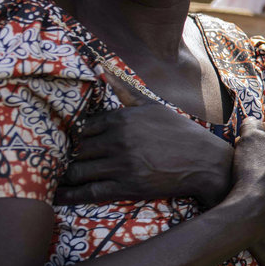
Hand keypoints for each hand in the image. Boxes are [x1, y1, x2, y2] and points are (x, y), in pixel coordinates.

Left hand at [56, 68, 231, 206]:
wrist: (206, 162)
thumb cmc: (181, 133)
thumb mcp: (154, 106)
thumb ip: (125, 90)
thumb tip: (102, 69)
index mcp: (123, 119)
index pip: (84, 127)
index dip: (77, 137)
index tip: (73, 144)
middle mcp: (119, 140)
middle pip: (78, 149)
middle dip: (70, 156)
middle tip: (61, 162)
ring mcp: (122, 164)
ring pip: (78, 170)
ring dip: (66, 175)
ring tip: (58, 178)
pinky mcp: (127, 186)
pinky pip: (89, 192)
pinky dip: (70, 195)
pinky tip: (58, 196)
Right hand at [223, 117, 264, 227]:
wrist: (256, 207)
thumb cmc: (252, 168)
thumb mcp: (248, 138)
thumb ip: (251, 124)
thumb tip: (252, 120)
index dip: (252, 132)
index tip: (240, 141)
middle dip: (260, 150)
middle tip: (243, 157)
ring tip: (250, 174)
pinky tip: (258, 189)